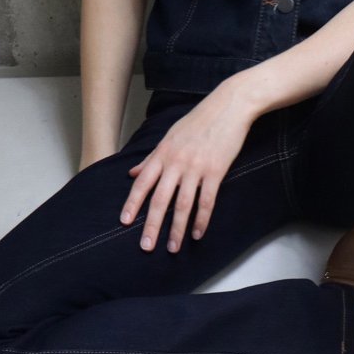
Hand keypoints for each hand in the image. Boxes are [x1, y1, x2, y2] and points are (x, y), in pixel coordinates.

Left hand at [120, 78, 255, 252]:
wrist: (229, 106)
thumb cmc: (199, 120)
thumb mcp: (170, 136)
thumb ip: (151, 158)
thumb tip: (132, 173)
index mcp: (163, 153)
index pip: (143, 182)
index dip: (133, 203)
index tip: (124, 222)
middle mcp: (176, 162)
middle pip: (160, 199)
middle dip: (152, 225)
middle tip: (146, 246)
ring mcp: (196, 167)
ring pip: (183, 204)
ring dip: (177, 229)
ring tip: (172, 247)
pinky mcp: (216, 171)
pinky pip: (207, 200)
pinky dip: (202, 219)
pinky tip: (197, 233)